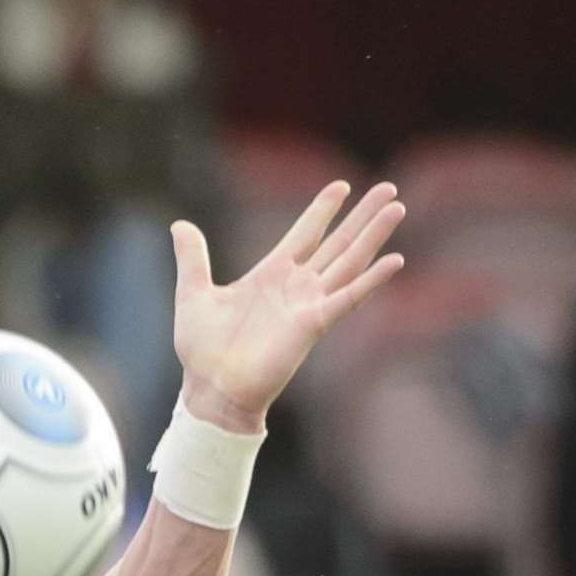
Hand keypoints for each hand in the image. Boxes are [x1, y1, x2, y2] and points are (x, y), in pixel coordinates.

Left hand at [172, 181, 405, 431]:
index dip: (322, 210)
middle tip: (388, 188)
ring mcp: (307, 304)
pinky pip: (348, 298)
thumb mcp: (193, 294)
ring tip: (396, 208)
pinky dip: (371, 280)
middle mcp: (294, 287)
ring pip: (349, 262)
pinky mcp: (313, 324)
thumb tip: (179, 224)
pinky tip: (395, 260)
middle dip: (361, 216)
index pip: (303, 234)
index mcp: (269, 275)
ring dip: (373, 236)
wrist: (210, 389)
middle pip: (336, 242)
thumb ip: (192, 259)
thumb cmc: (201, 350)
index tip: (340, 186)